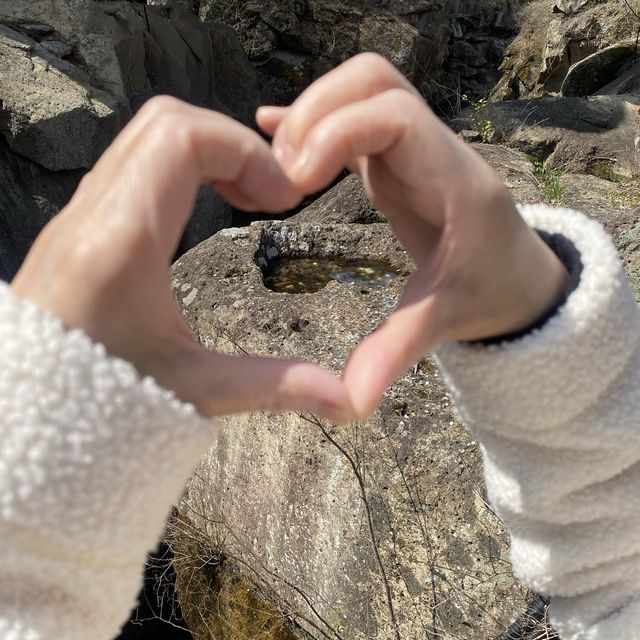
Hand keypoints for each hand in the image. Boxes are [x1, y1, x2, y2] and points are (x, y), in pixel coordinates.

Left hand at [11, 97, 350, 421]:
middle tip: (268, 195)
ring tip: (245, 200)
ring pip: (148, 136)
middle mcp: (94, 214)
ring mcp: (81, 213)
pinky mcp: (81, 223)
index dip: (246, 151)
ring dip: (207, 155)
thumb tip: (346, 400)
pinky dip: (180, 169)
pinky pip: (133, 162)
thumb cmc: (95, 405)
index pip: (183, 137)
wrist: (23, 415)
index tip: (282, 198)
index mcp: (122, 244)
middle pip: (167, 121)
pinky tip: (205, 210)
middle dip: (233, 146)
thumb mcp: (193, 390)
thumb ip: (274, 386)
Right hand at [258, 53, 568, 417]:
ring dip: (312, 115)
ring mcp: (412, 150)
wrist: (516, 279)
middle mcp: (433, 150)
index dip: (335, 132)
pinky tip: (272, 132)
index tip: (295, 182)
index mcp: (453, 180)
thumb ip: (395, 354)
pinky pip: (351, 120)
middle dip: (316, 112)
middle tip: (281, 172)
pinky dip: (311, 123)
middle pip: (373, 80)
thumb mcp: (442, 322)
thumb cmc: (488, 294)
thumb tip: (351, 403)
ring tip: (276, 167)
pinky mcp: (393, 159)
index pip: (392, 115)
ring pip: (359, 90)